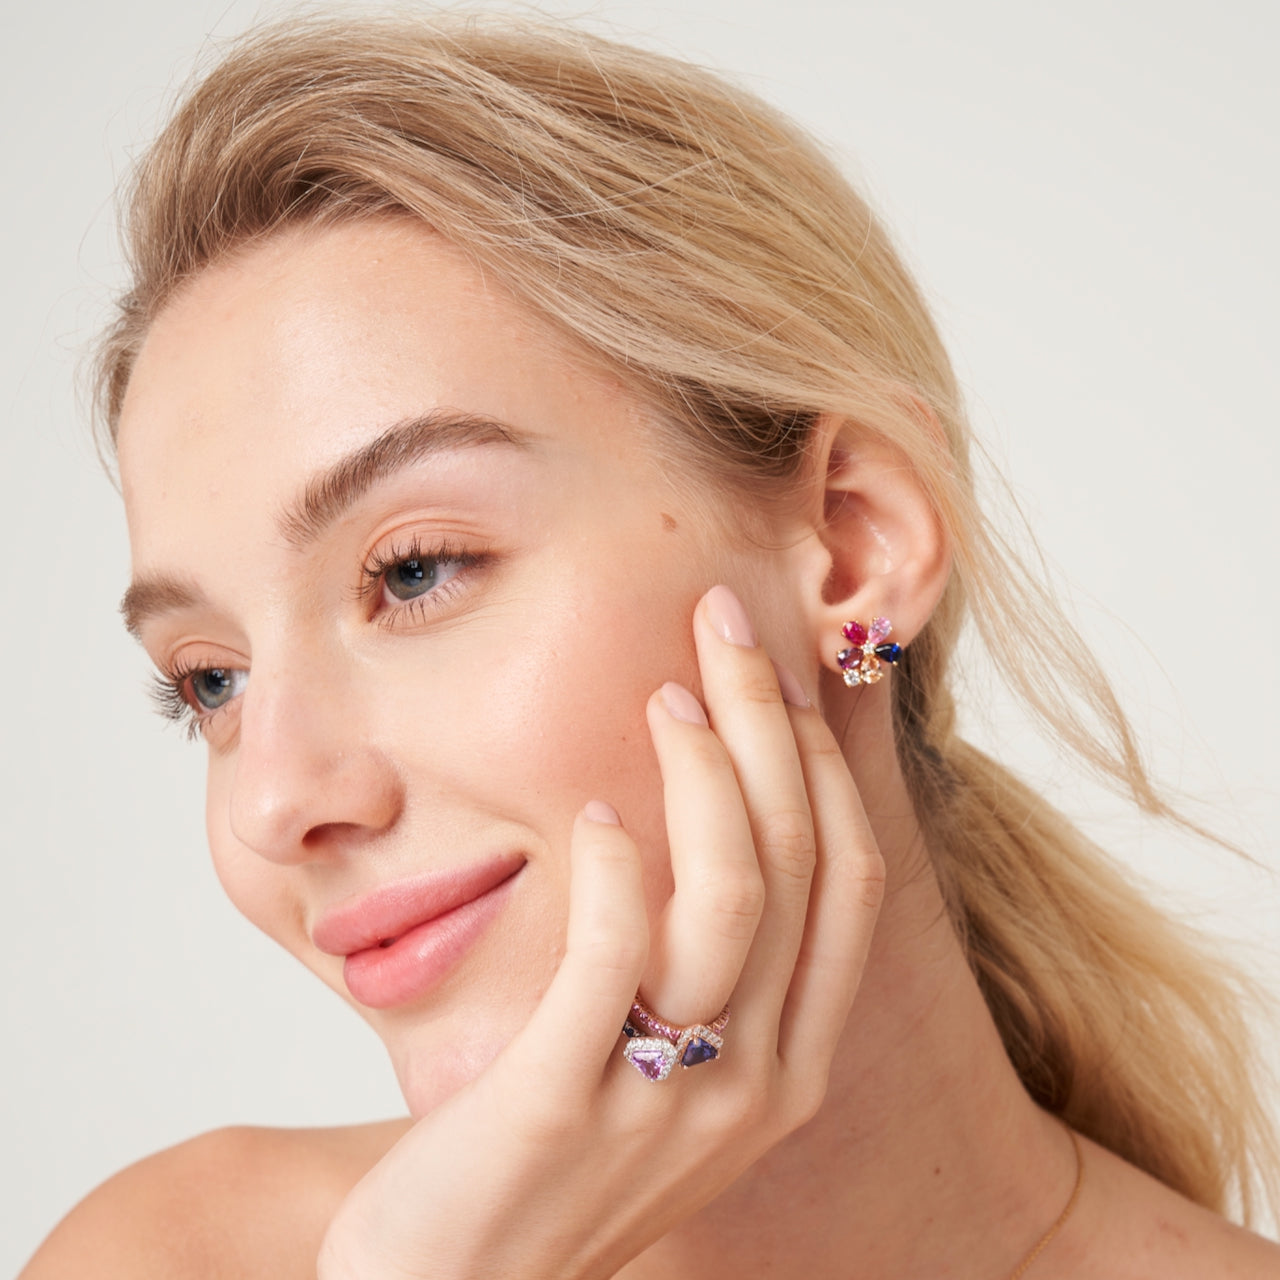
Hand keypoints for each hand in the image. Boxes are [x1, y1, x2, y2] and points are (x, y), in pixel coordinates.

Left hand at [317, 585, 885, 1279]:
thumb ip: (709, 965)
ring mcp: (671, 1098)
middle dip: (770, 723)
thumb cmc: (561, 1156)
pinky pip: (617, 956)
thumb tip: (720, 818)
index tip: (781, 671)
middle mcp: (756, 1078)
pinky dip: (616, 862)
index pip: (853, 881)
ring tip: (664, 697)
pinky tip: (590, 808)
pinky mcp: (567, 1106)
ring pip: (734, 894)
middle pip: (802, 860)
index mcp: (791, 1061)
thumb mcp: (666, 1066)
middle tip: (725, 624)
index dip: (824, 761)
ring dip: (705, 774)